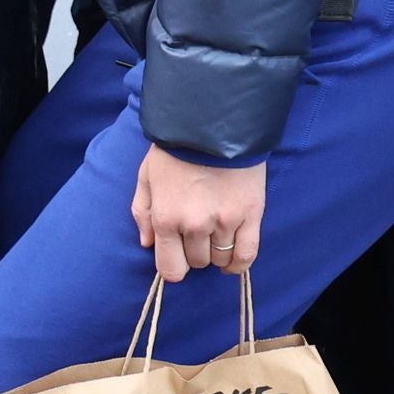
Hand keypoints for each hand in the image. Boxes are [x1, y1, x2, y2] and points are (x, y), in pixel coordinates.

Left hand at [132, 145, 267, 285]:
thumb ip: (142, 212)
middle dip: (194, 252)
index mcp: (166, 218)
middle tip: (196, 233)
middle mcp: (194, 225)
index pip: (171, 269)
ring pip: (221, 258)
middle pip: (197, 262)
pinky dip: (240, 264)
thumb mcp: (146, 176)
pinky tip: (233, 262)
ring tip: (214, 235)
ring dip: (216, 252)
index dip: (174, 267)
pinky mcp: (250, 215)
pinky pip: (247, 254)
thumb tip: (147, 243)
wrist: (212, 125)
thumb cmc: (175, 150)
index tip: (177, 257)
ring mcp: (224, 222)